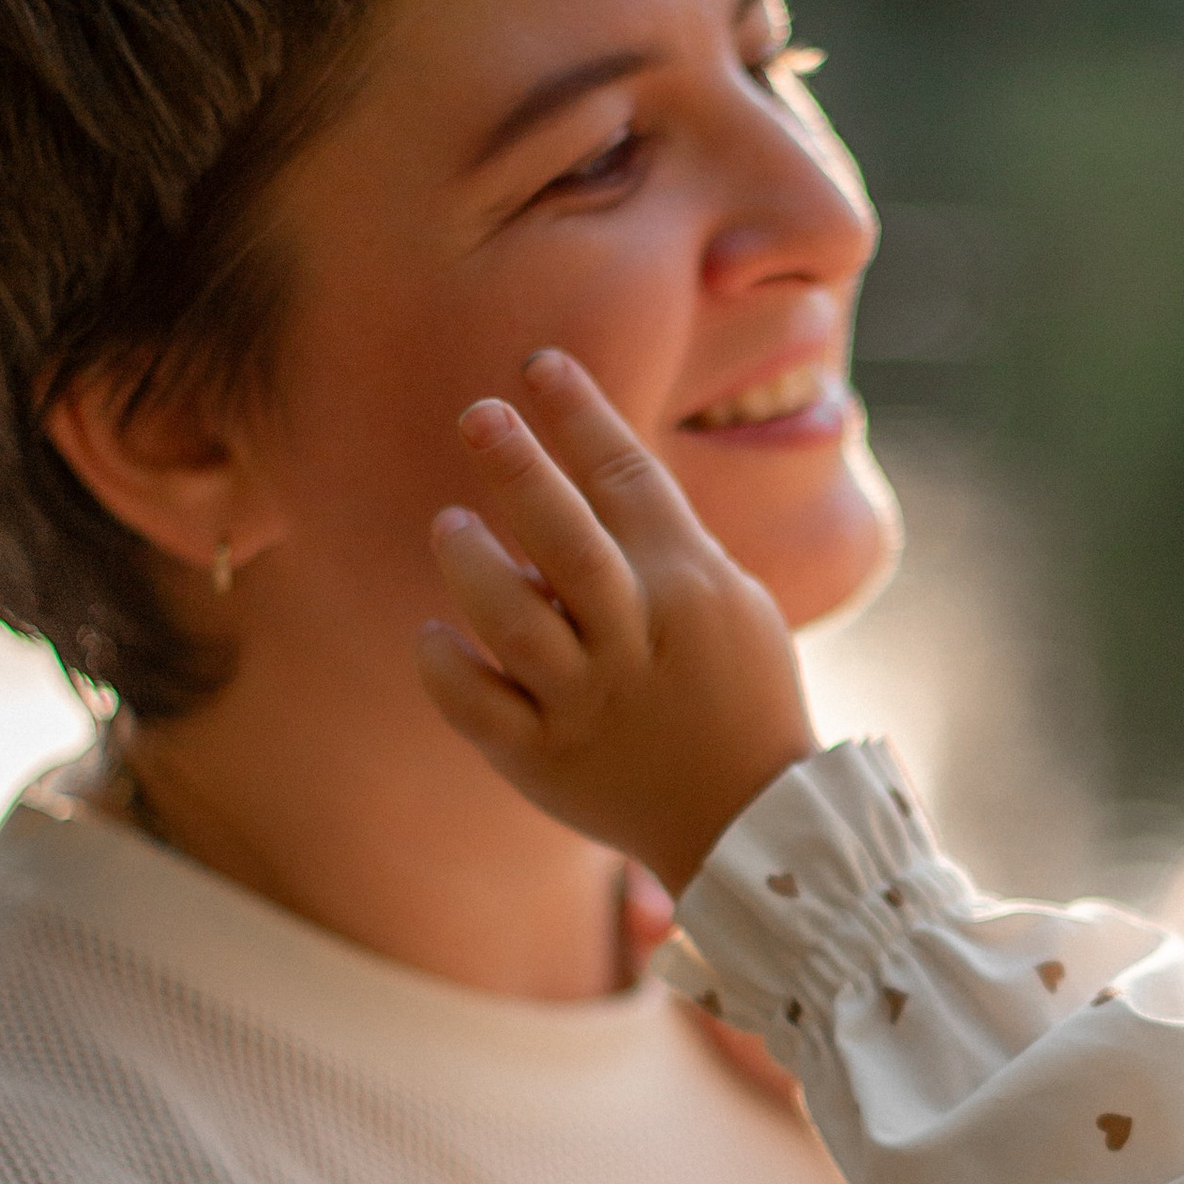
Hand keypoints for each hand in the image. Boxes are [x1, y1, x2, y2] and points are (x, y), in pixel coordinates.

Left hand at [417, 349, 816, 889]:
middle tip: (478, 414)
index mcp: (690, 589)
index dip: (581, 415)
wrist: (747, 820)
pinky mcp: (545, 759)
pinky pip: (475, 706)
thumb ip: (665, 540)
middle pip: (570, 543)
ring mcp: (588, 702)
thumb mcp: (731, 602)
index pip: (630, 480)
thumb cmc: (736, 692)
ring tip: (451, 524)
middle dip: (521, 470)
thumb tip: (588, 465)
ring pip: (514, 623)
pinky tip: (435, 633)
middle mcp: (637, 641)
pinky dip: (445, 663)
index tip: (539, 363)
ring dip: (472, 564)